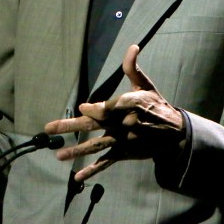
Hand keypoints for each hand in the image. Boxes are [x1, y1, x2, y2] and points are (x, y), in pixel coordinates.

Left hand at [43, 44, 185, 180]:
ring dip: (76, 151)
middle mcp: (124, 124)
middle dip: (71, 126)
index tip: (83, 108)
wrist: (174, 133)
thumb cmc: (157, 105)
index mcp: (130, 105)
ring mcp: (123, 141)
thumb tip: (132, 46)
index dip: (96, 109)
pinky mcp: (124, 153)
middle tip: (49, 128)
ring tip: (58, 156)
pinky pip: (106, 162)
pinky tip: (77, 177)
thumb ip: (133, 67)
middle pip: (94, 125)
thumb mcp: (146, 85)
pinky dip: (92, 171)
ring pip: (96, 145)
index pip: (109, 108)